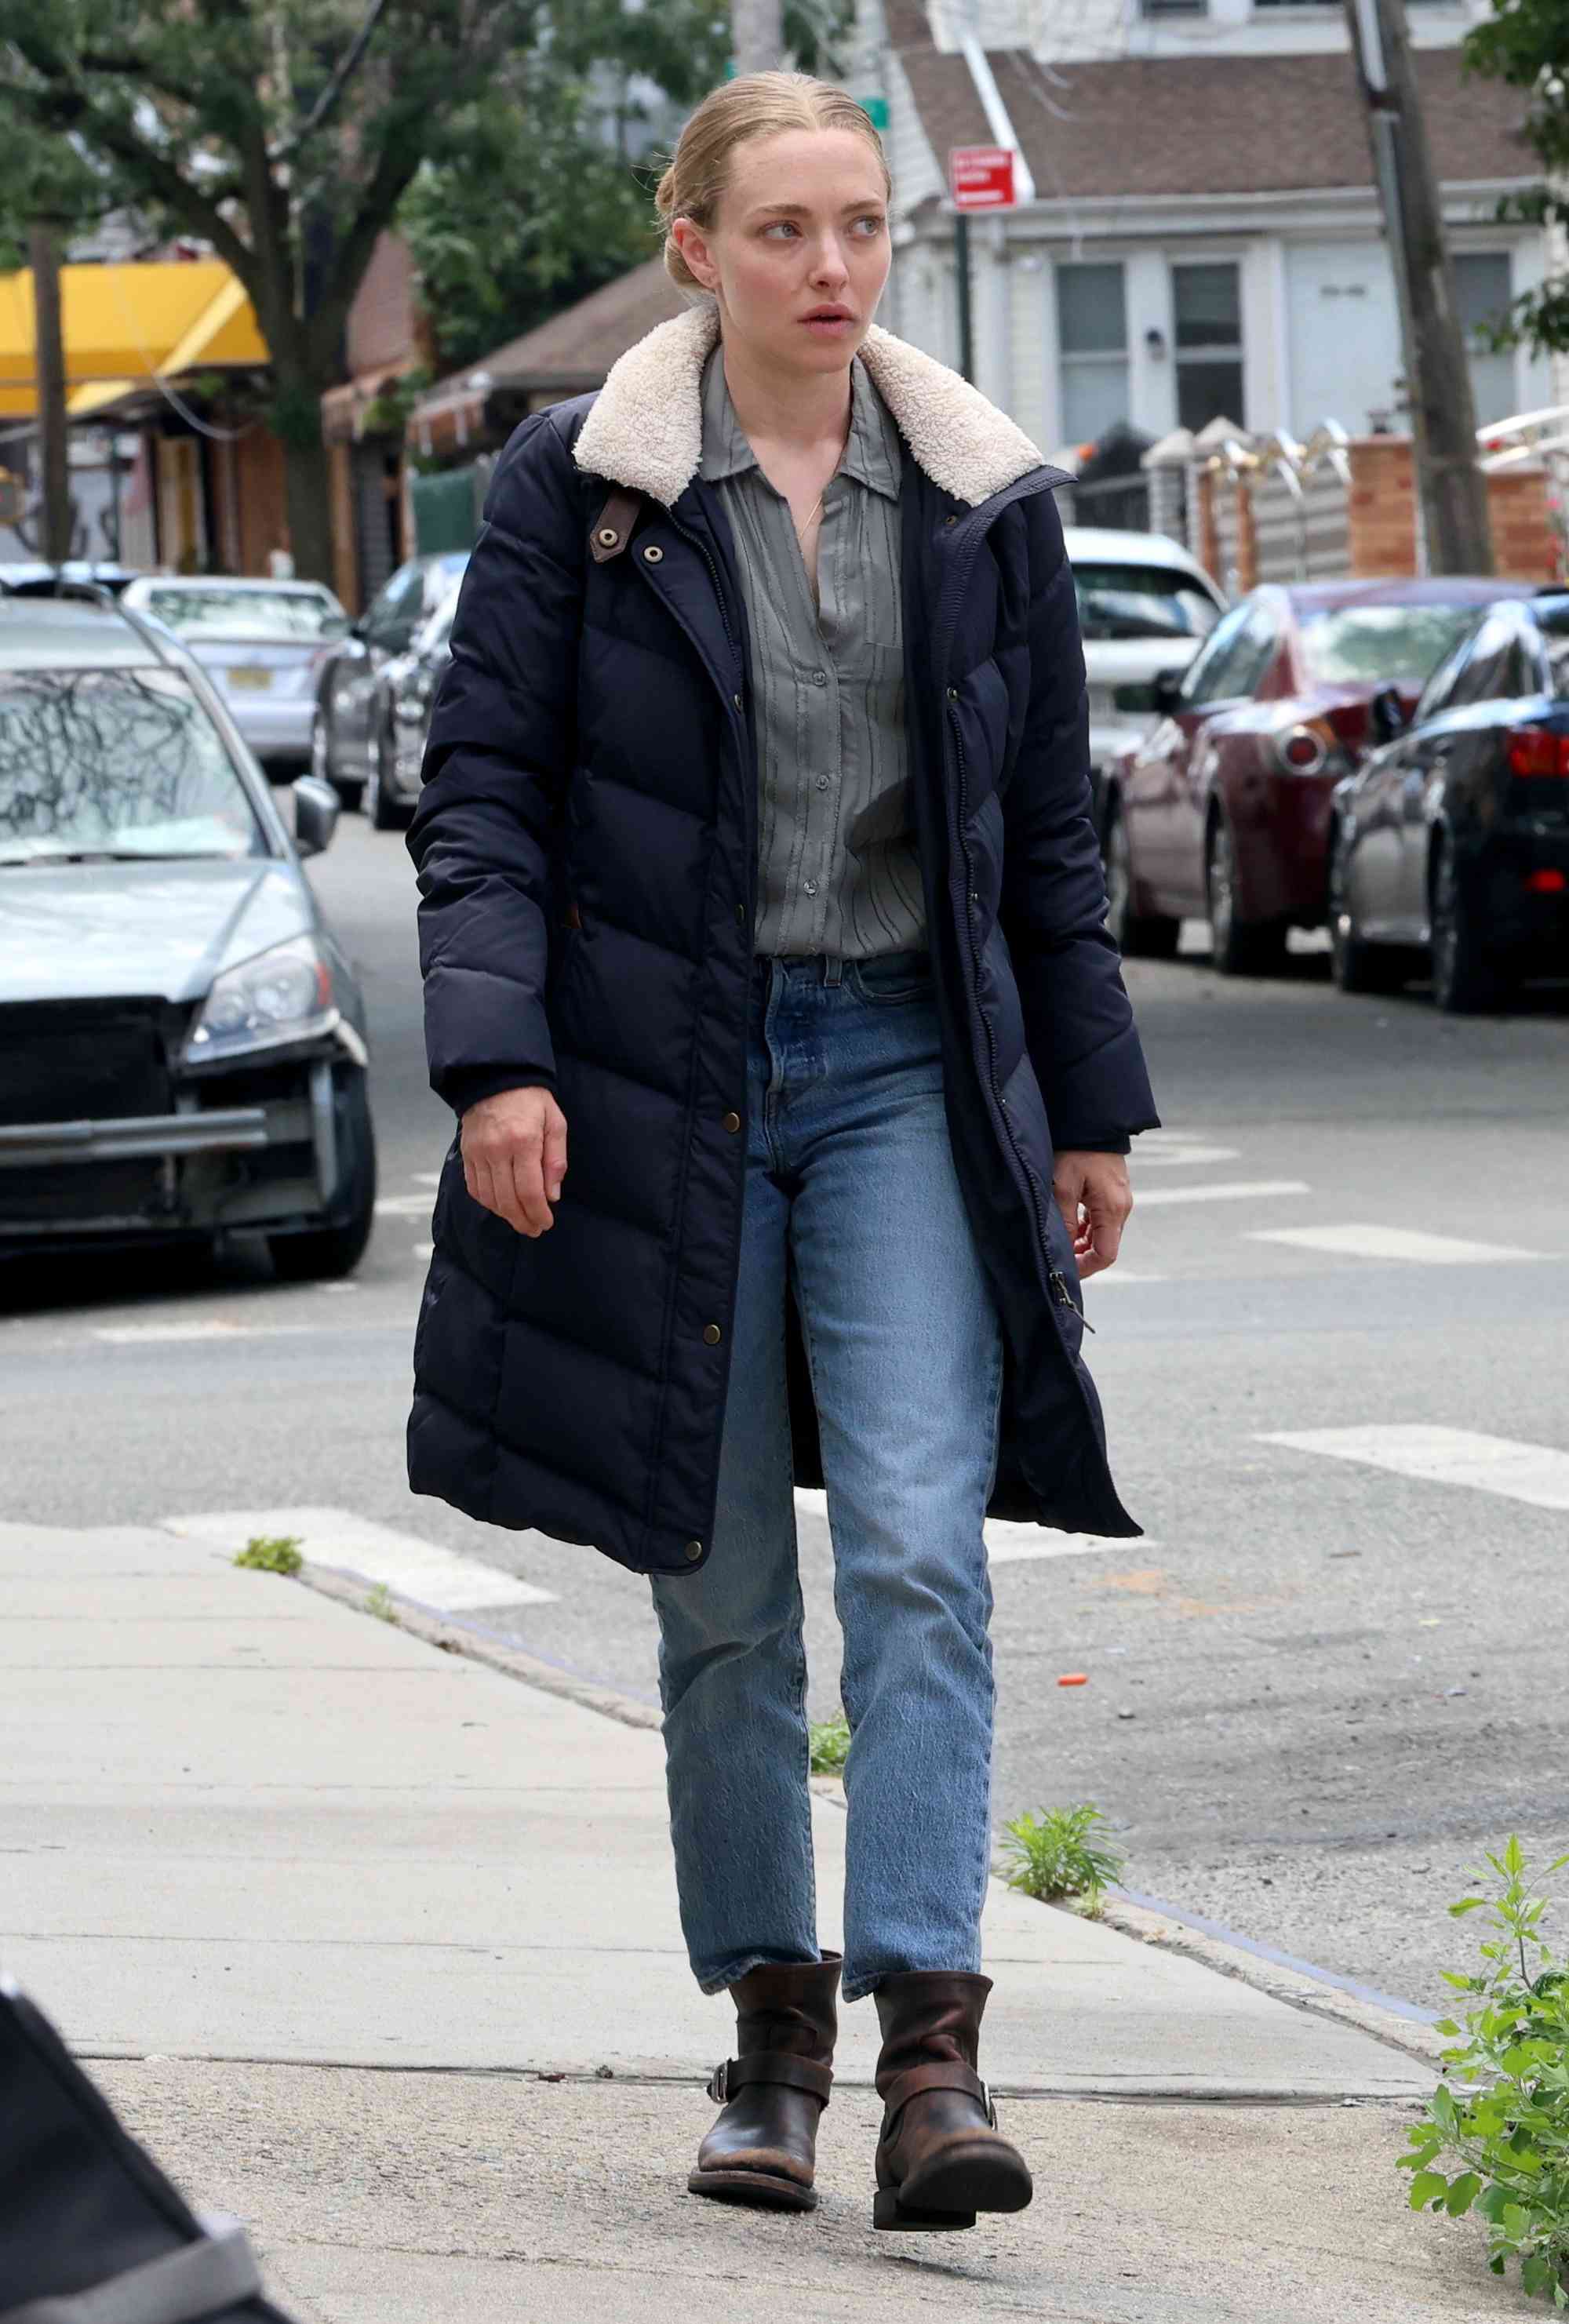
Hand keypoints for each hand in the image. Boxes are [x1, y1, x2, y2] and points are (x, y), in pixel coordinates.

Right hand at [460, 1086, 567, 1237]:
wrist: (494, 1078)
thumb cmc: (532, 1100)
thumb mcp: (555, 1122)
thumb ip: (555, 1159)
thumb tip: (552, 1195)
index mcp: (524, 1142)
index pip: (529, 1191)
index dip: (538, 1213)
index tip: (545, 1223)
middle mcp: (497, 1150)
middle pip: (508, 1199)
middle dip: (523, 1220)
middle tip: (534, 1229)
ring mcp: (478, 1153)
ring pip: (489, 1198)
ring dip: (506, 1215)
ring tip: (520, 1221)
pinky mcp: (466, 1154)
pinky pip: (474, 1188)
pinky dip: (488, 1202)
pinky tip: (501, 1206)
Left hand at [1052, 1151, 1131, 1280]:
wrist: (1093, 1124)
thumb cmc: (1076, 1152)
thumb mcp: (1063, 1186)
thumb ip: (1065, 1221)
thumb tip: (1064, 1249)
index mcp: (1112, 1209)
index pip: (1106, 1254)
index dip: (1086, 1267)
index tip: (1066, 1270)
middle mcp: (1121, 1208)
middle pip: (1106, 1247)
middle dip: (1083, 1257)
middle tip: (1058, 1258)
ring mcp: (1120, 1201)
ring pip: (1103, 1235)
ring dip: (1084, 1243)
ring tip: (1061, 1243)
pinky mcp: (1114, 1194)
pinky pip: (1102, 1221)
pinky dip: (1087, 1229)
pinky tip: (1070, 1227)